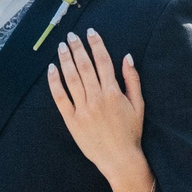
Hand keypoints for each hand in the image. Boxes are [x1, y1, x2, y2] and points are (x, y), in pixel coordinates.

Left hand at [47, 30, 150, 191]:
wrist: (120, 159)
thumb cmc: (131, 132)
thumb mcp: (138, 105)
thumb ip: (132, 80)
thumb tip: (127, 57)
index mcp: (114, 92)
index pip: (103, 61)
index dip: (96, 44)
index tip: (90, 32)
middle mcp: (97, 98)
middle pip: (85, 66)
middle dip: (78, 48)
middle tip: (71, 36)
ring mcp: (83, 109)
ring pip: (72, 78)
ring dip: (66, 60)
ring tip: (62, 47)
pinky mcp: (72, 121)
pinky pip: (61, 98)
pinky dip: (55, 82)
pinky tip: (52, 70)